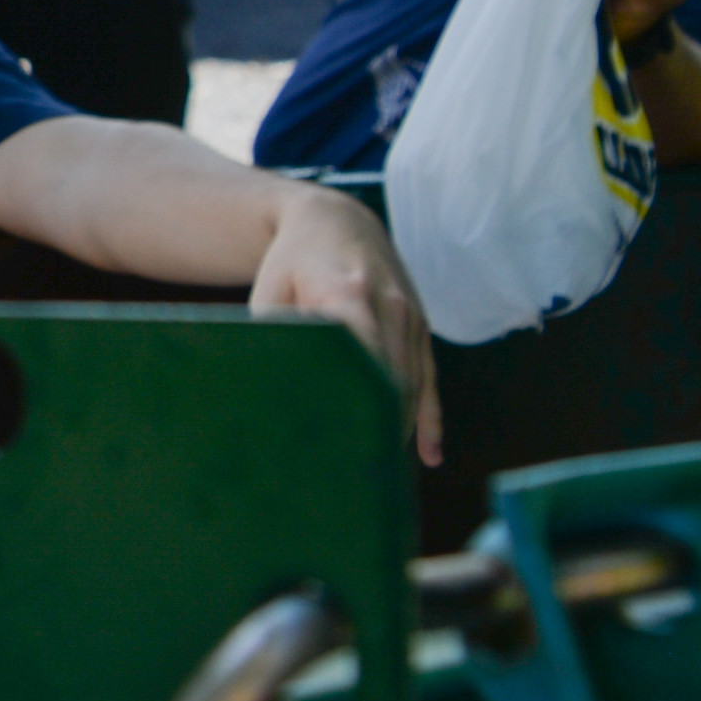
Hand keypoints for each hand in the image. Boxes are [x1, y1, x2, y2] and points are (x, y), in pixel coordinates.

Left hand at [250, 186, 442, 467]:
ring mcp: (410, 316)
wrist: (336, 220)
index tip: (341, 450)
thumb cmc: (290, 263)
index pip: (361, 364)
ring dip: (398, 430)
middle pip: (391, 382)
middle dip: (377, 431)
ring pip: (411, 386)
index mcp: (349, 297)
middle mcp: (389, 307)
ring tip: (380, 477)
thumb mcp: (269, 295)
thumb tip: (272, 393)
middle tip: (358, 480)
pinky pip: (430, 379)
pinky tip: (430, 456)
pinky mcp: (419, 325)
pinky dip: (430, 418)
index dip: (355, 408)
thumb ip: (276, 339)